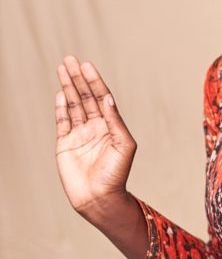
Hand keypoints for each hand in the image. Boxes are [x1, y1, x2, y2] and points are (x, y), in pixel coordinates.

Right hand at [55, 56, 136, 217]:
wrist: (99, 198)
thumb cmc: (116, 174)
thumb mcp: (124, 145)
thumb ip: (115, 121)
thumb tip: (107, 99)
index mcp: (111, 126)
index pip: (102, 98)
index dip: (95, 81)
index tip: (87, 66)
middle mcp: (95, 127)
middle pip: (85, 97)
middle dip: (78, 78)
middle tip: (70, 60)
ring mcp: (79, 135)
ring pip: (73, 105)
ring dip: (68, 87)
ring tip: (62, 69)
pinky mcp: (65, 144)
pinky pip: (62, 121)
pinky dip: (60, 107)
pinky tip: (60, 92)